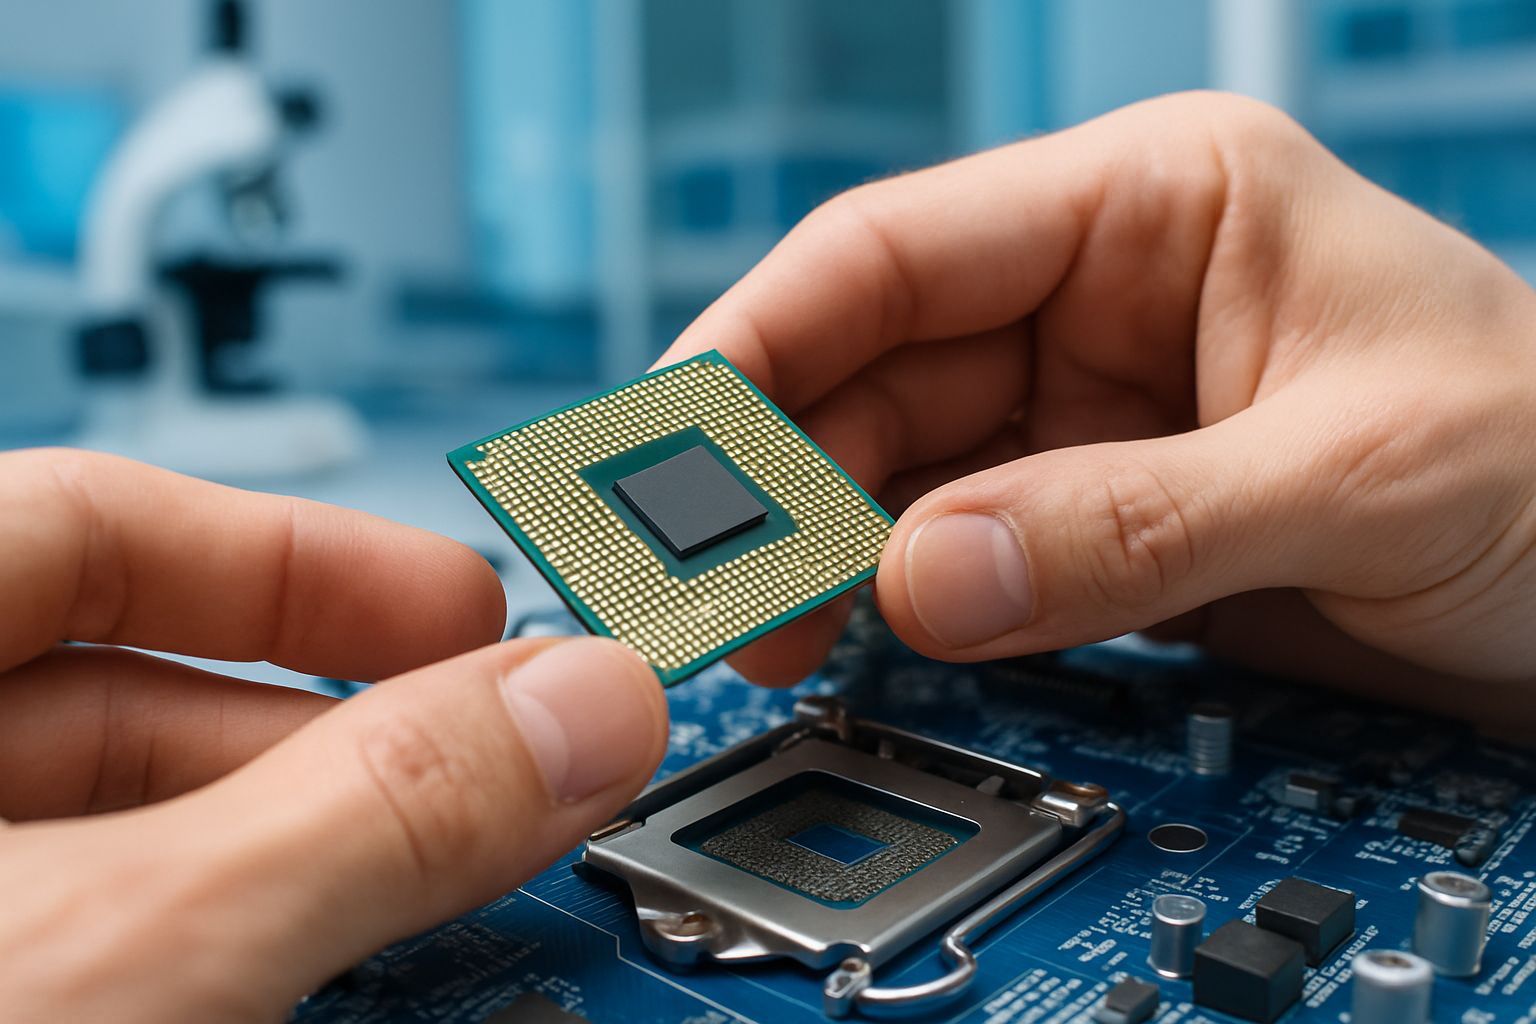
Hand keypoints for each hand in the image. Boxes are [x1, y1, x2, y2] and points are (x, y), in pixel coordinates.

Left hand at [0, 450, 667, 1021]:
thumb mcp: (129, 945)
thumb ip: (369, 811)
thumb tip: (579, 711)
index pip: (88, 517)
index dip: (300, 554)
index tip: (459, 610)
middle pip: (116, 689)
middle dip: (323, 735)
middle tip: (482, 784)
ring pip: (105, 835)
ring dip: (286, 860)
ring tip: (413, 906)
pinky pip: (79, 940)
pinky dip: (205, 946)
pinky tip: (297, 985)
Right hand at [661, 92, 1535, 729]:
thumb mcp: (1351, 477)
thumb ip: (1131, 526)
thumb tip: (929, 576)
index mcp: (1152, 205)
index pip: (898, 249)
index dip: (765, 340)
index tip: (677, 441)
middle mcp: (1096, 299)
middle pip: (874, 370)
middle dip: (780, 472)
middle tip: (705, 573)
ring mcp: (1086, 414)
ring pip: (899, 469)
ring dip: (827, 549)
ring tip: (765, 627)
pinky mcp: (1094, 516)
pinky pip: (961, 548)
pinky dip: (901, 598)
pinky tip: (857, 637)